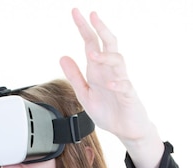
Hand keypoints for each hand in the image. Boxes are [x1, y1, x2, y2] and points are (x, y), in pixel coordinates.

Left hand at [59, 8, 156, 143]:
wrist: (126, 130)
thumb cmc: (108, 111)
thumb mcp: (85, 93)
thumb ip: (74, 76)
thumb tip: (63, 56)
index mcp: (98, 70)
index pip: (92, 43)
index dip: (84, 28)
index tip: (75, 12)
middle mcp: (110, 72)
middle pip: (109, 44)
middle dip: (101, 29)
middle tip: (92, 15)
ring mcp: (121, 82)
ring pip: (118, 61)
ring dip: (105, 56)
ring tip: (92, 53)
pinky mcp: (129, 96)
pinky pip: (125, 86)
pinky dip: (118, 83)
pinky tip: (110, 83)